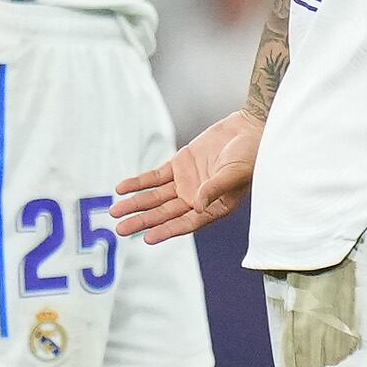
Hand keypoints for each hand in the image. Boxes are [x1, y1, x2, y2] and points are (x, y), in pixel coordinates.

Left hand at [113, 112, 259, 243]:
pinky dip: (138, 183)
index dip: (167, 230)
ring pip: (156, 197)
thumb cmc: (250, 155)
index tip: (147, 237)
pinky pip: (154, 177)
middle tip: (121, 228)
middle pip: (165, 213)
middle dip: (143, 220)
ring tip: (116, 211)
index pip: (186, 222)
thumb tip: (198, 206)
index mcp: (214, 207)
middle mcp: (197, 198)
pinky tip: (122, 188)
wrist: (248, 129)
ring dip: (136, 203)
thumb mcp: (235, 173)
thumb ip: (215, 189)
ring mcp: (186, 183)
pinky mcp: (178, 166)